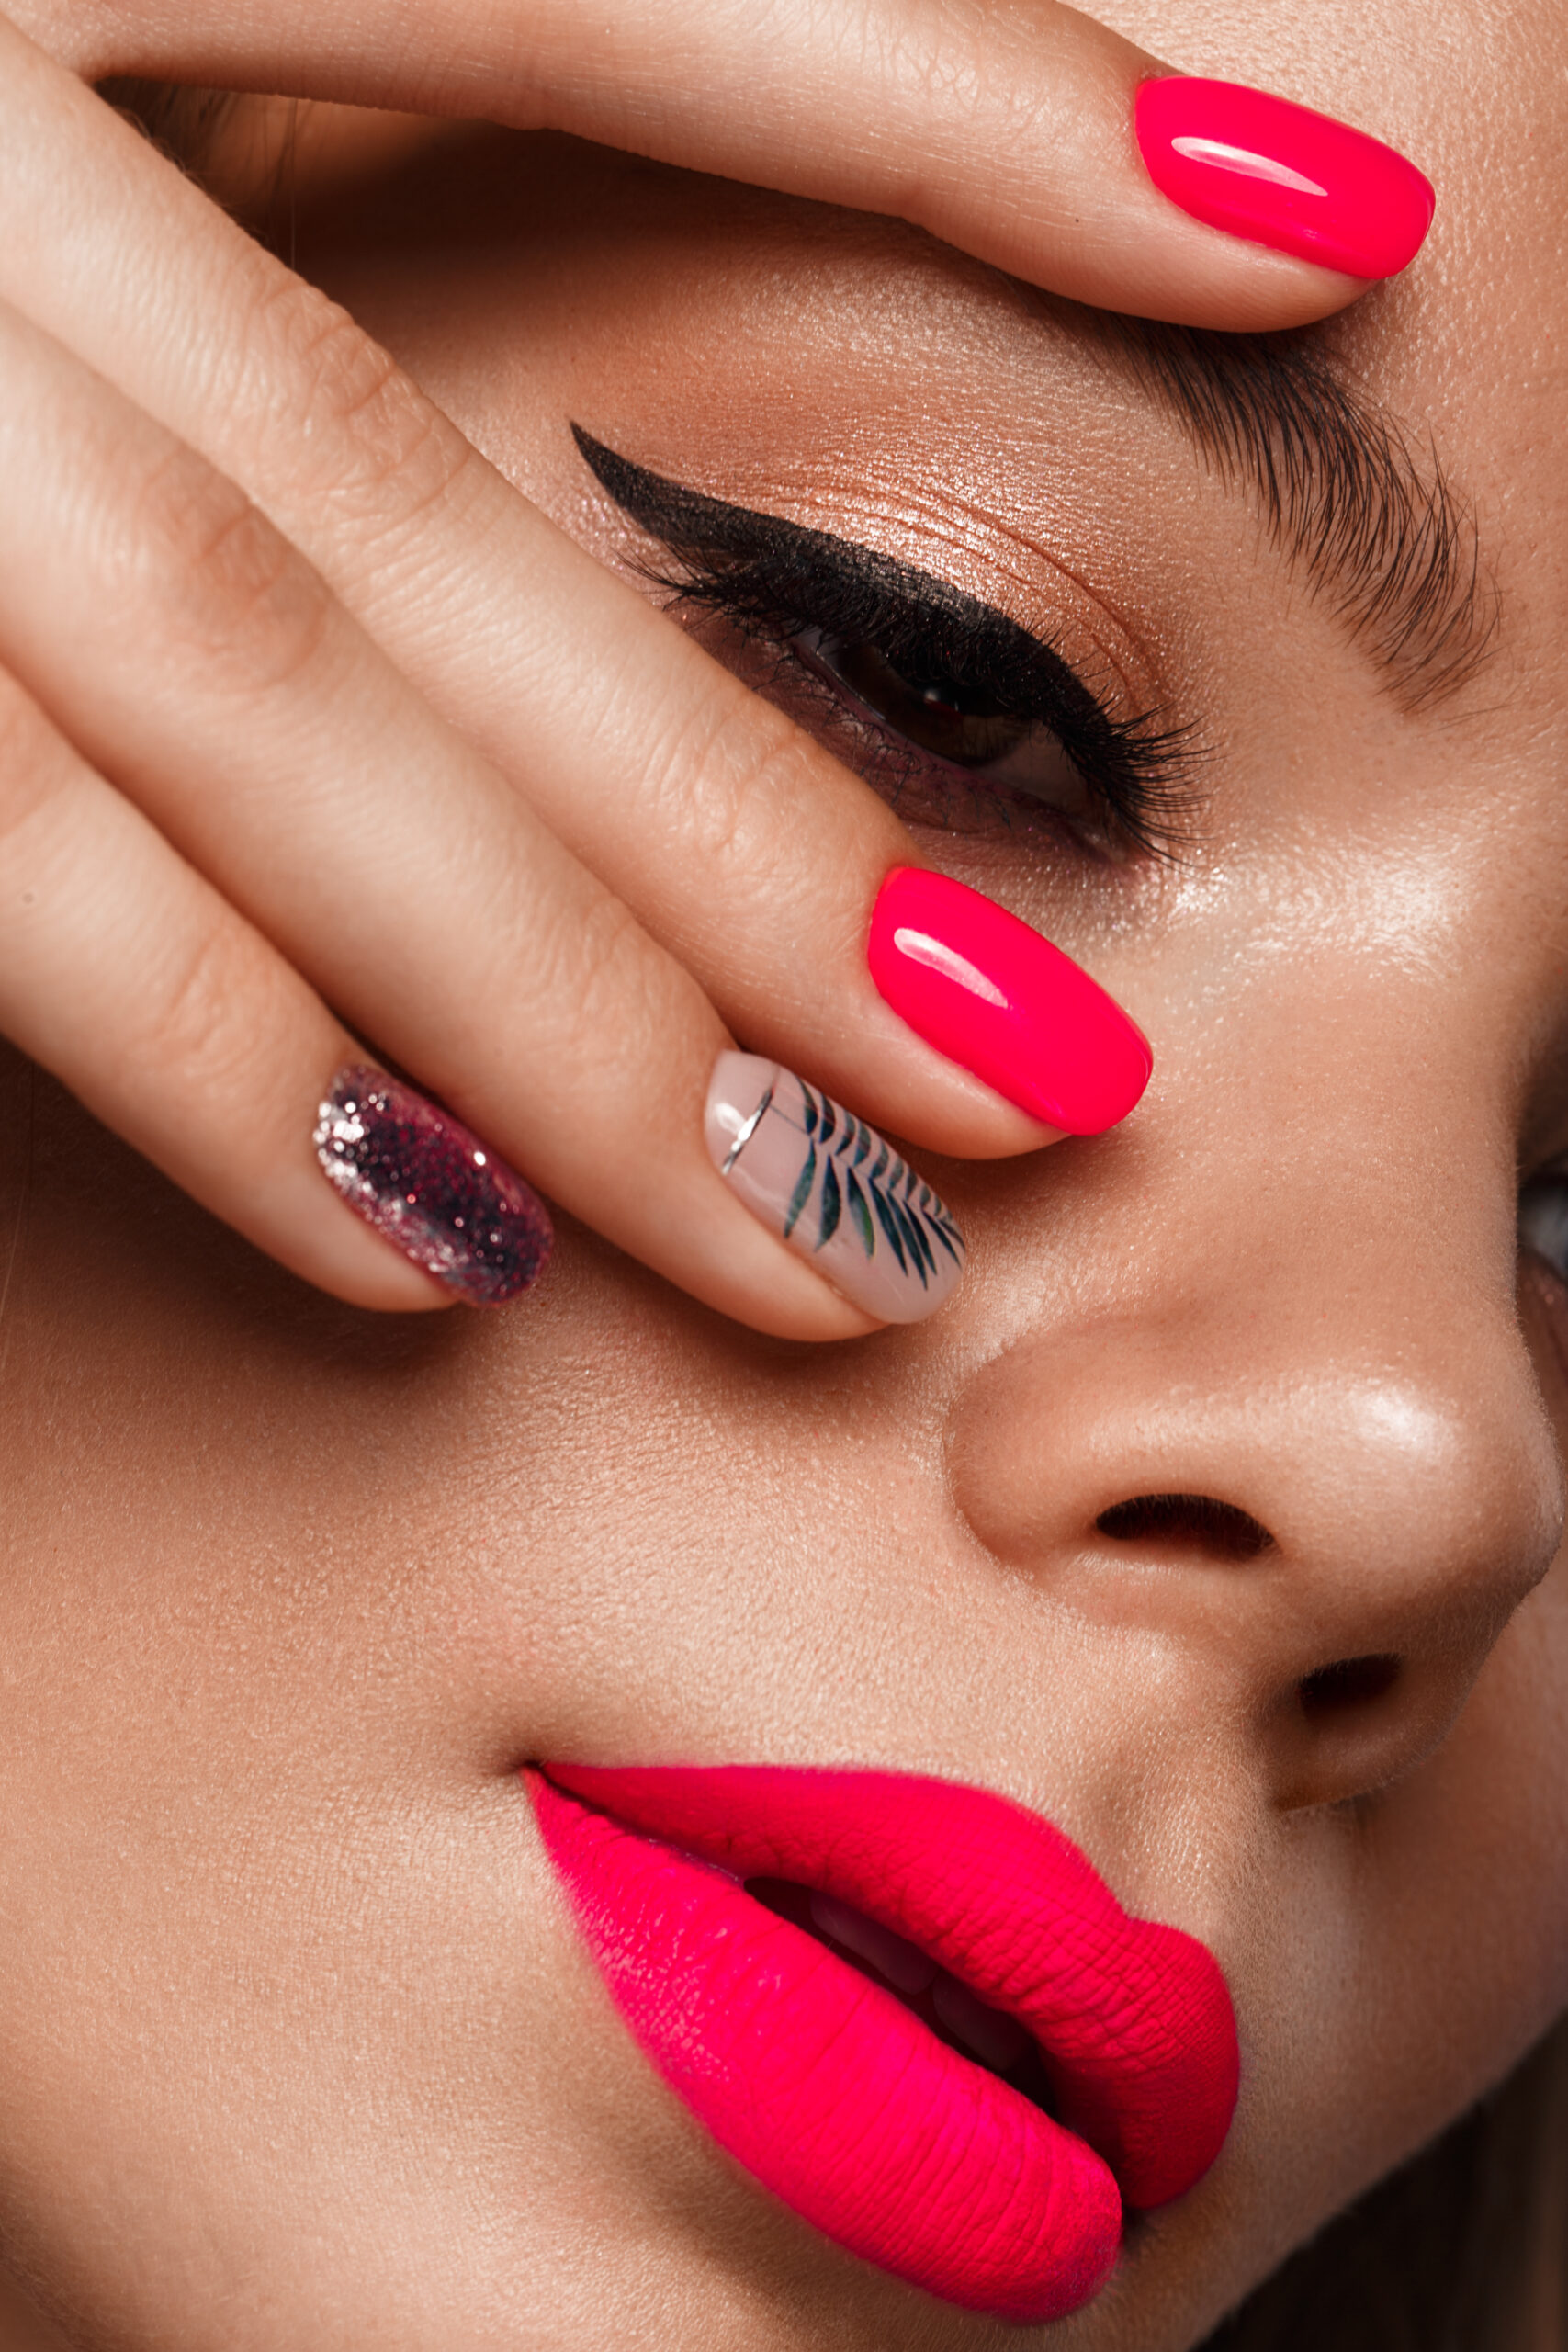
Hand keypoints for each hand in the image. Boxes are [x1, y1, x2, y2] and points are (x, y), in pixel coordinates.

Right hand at [0, 7, 1430, 1334]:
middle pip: (396, 508)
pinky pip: (0, 875)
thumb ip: (306, 175)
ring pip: (251, 695)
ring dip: (567, 998)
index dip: (931, 106)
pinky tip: (435, 1258)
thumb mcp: (70, 92)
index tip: (1324, 245)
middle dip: (740, 821)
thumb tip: (603, 443)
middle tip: (1054, 1083)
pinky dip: (221, 1061)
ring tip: (833, 1243)